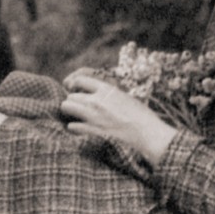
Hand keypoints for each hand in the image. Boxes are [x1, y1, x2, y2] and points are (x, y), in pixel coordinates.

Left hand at [60, 69, 177, 166]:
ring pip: (67, 107)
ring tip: (76, 116)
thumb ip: (108, 94)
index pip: (80, 80)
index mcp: (106, 90)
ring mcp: (93, 116)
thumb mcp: (124, 97)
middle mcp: (96, 100)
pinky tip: (80, 129)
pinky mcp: (92, 131)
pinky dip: (74, 127)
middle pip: (71, 96)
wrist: (147, 133)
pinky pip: (72, 126)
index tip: (77, 91)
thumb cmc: (141, 115)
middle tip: (78, 107)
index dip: (76, 86)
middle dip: (73, 101)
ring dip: (70, 112)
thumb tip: (97, 95)